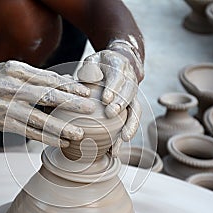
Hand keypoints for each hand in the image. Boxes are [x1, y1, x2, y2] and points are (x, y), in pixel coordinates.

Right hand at [0, 60, 95, 146]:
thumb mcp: (11, 70)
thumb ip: (37, 76)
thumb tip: (66, 82)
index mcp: (16, 70)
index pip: (48, 78)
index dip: (69, 86)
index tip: (86, 92)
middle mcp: (11, 87)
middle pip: (47, 96)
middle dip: (71, 103)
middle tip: (90, 109)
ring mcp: (6, 106)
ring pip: (39, 119)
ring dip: (61, 128)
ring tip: (78, 134)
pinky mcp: (3, 122)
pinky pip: (29, 132)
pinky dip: (46, 138)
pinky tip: (60, 142)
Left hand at [78, 41, 143, 156]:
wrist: (115, 65)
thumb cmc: (99, 66)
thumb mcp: (92, 62)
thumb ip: (87, 69)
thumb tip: (76, 78)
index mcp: (119, 67)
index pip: (118, 77)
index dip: (113, 87)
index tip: (105, 99)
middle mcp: (131, 81)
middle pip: (130, 93)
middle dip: (121, 104)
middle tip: (110, 114)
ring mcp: (133, 96)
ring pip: (136, 110)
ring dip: (130, 125)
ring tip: (123, 139)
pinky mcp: (132, 108)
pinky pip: (131, 122)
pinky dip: (125, 135)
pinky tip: (115, 149)